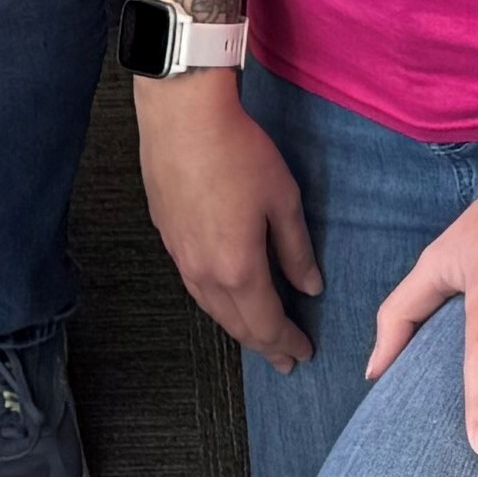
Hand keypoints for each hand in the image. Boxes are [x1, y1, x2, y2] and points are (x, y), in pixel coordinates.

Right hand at [137, 71, 322, 368]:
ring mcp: (180, 257)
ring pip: (212, 308)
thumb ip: (296, 250)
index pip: (267, 323)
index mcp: (239, 268)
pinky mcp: (167, 237)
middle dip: (263, 345)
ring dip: (237, 326)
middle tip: (284, 360)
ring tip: (256, 336)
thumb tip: (310, 287)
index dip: (287, 342)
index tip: (304, 355)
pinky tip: (223, 296)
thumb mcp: (283, 199)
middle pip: (236, 324)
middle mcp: (205, 273)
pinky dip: (216, 302)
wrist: (182, 116)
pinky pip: (195, 285)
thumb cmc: (240, 153)